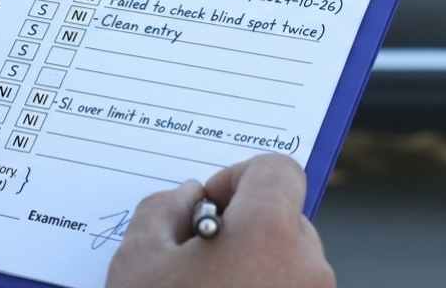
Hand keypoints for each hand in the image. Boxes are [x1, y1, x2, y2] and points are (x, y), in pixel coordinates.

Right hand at [106, 155, 334, 287]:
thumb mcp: (139, 260)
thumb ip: (162, 211)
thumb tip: (185, 198)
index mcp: (270, 234)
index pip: (277, 170)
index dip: (237, 178)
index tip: (206, 206)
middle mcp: (307, 266)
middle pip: (282, 218)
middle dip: (241, 227)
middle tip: (195, 254)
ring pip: (287, 261)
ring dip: (250, 263)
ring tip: (203, 285)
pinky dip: (259, 287)